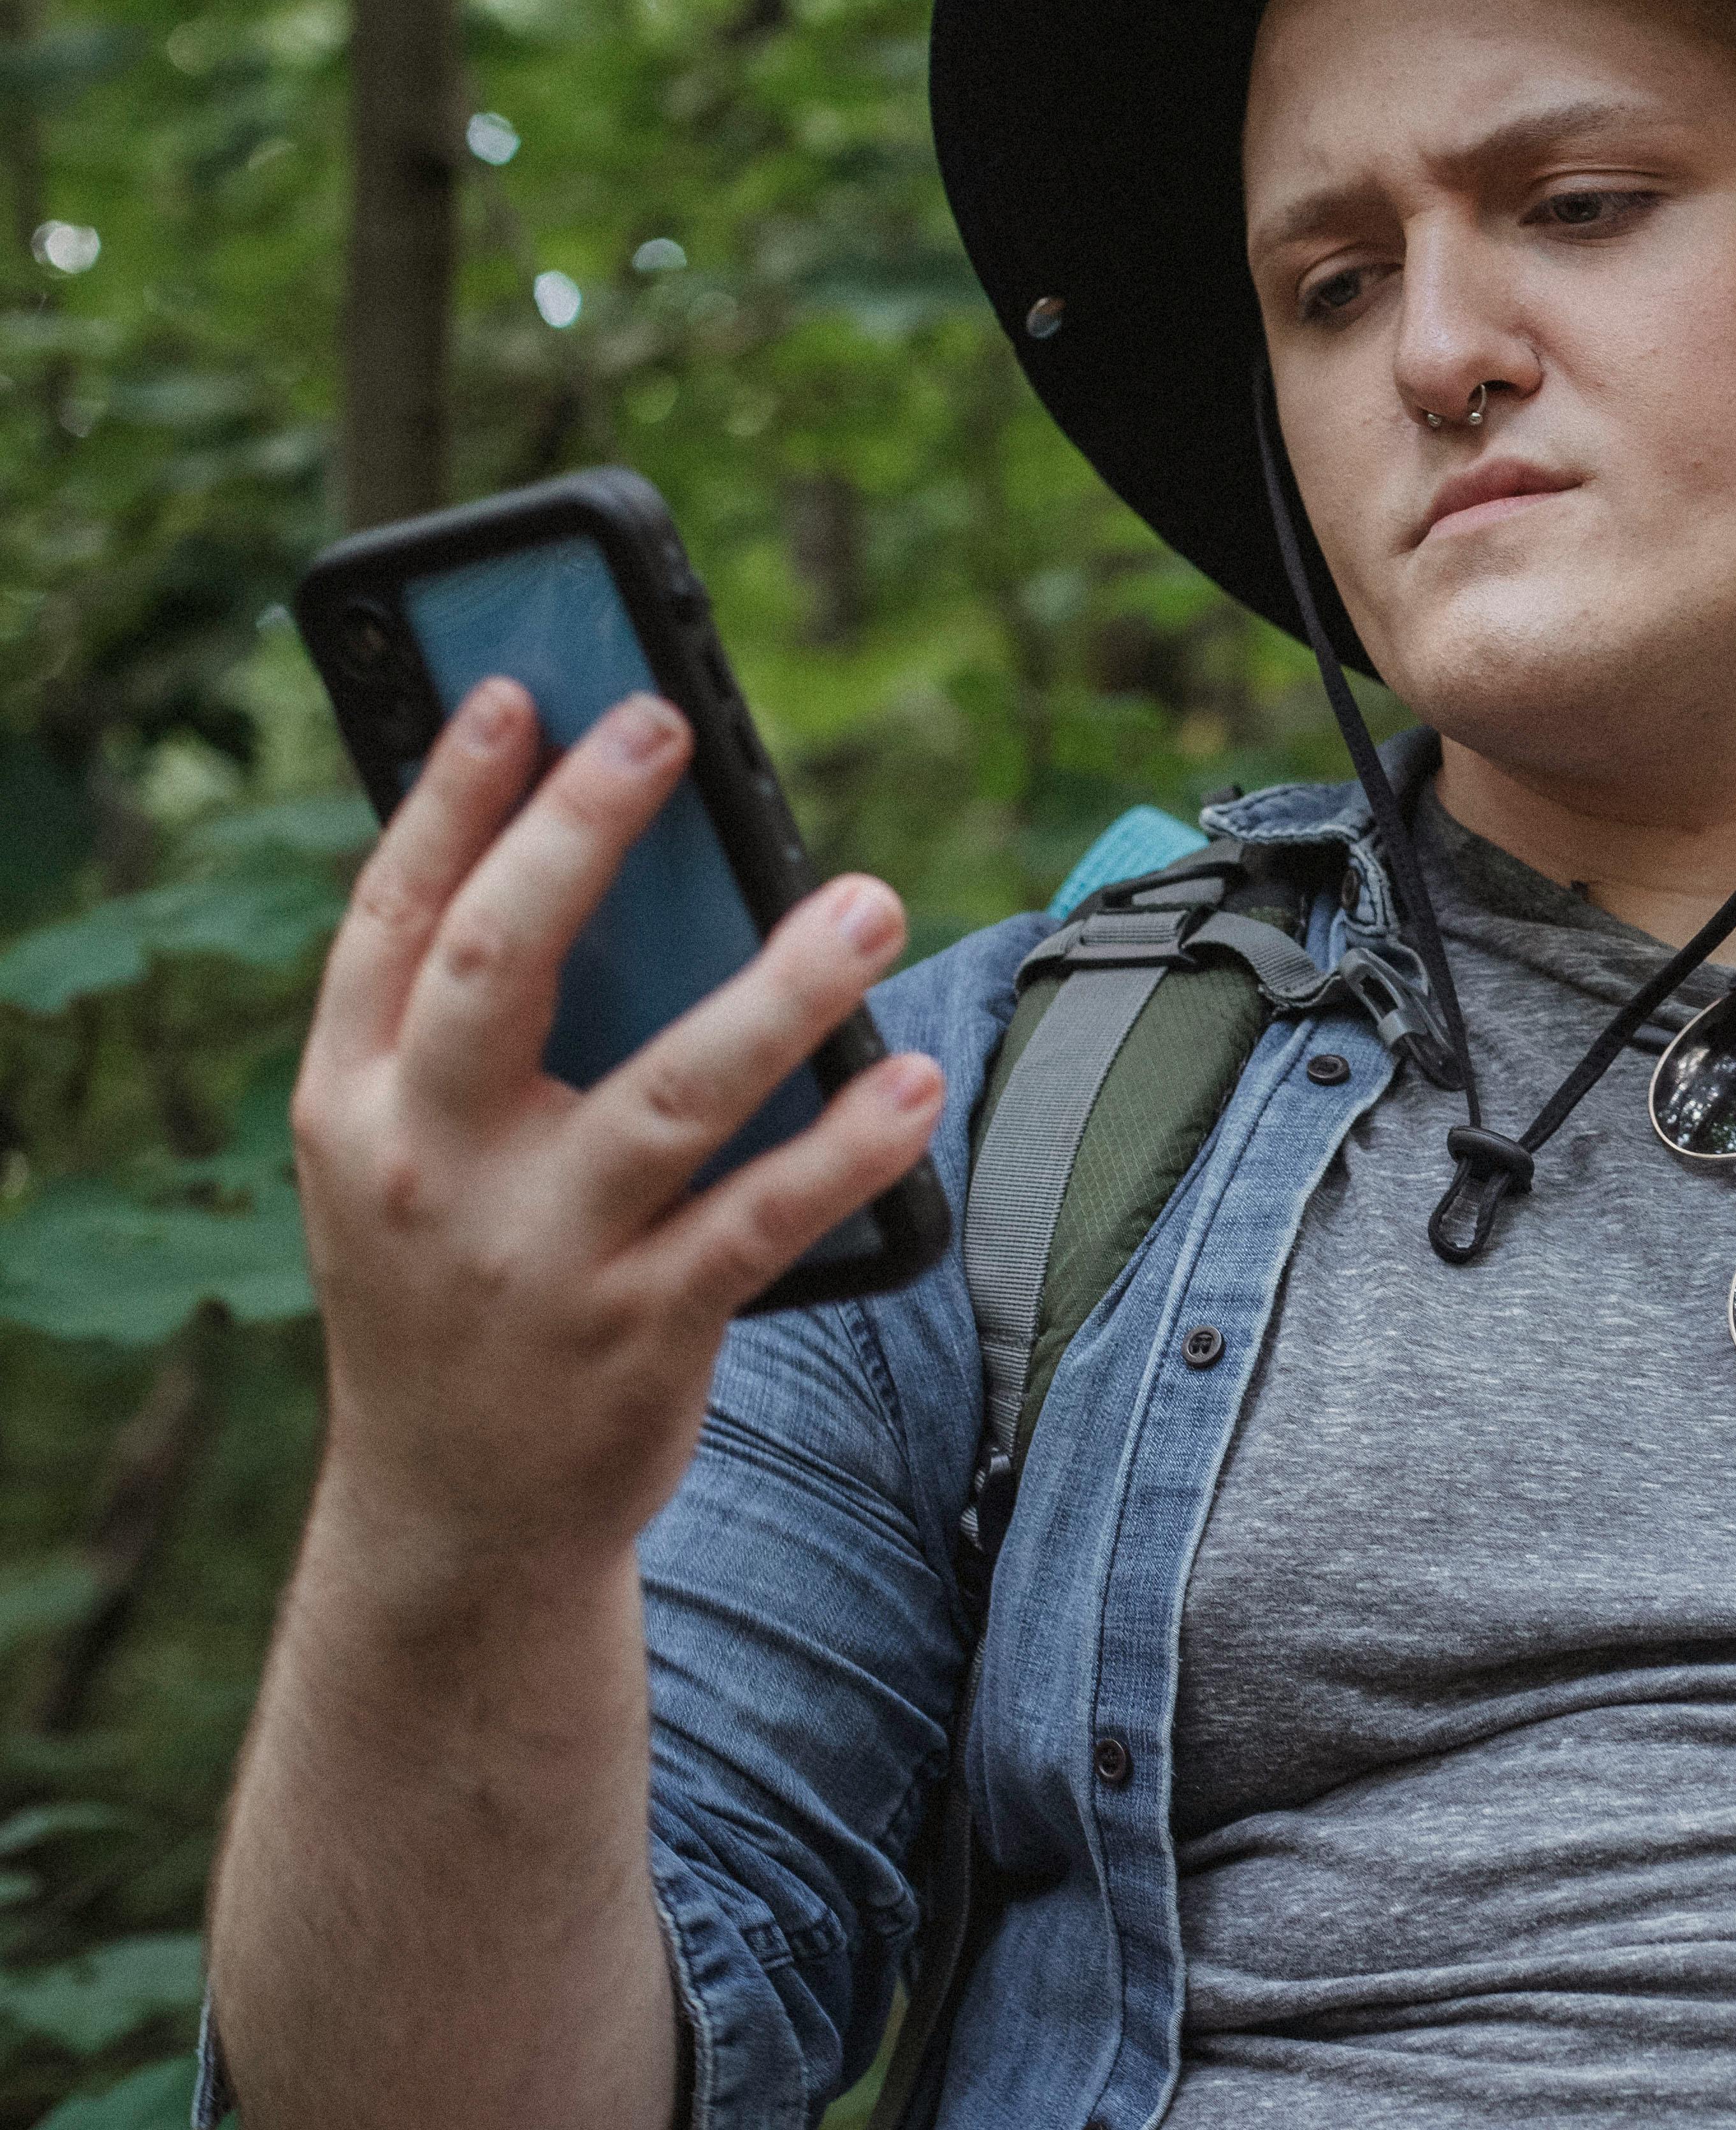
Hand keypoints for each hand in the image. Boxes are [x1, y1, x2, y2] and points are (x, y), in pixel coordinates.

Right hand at [289, 677, 944, 1603]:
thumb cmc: (452, 1288)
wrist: (452, 1516)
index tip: (516, 692)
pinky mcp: (642, 1330)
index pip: (390, 920)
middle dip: (580, 835)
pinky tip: (913, 1080)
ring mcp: (537, 1256)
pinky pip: (763, 1221)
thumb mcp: (403, 1161)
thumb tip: (611, 868)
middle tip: (667, 727)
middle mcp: (427, 1169)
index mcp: (349, 1106)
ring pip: (670, 1092)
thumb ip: (470, 1036)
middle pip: (502, 967)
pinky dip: (846, 1147)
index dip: (448, 798)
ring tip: (868, 900)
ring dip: (780, 990)